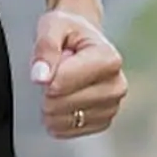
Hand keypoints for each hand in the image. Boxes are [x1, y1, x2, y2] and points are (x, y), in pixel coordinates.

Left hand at [29, 10, 126, 139]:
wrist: (82, 40)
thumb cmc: (68, 31)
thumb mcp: (52, 26)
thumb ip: (45, 48)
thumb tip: (40, 77)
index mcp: (108, 59)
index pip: (62, 82)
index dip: (45, 74)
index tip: (48, 63)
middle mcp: (116, 85)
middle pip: (60, 103)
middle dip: (47, 90)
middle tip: (55, 72)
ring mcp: (112, 106)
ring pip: (63, 119)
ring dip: (50, 105)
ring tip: (61, 84)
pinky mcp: (103, 122)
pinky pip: (67, 130)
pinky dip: (57, 118)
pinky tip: (62, 100)